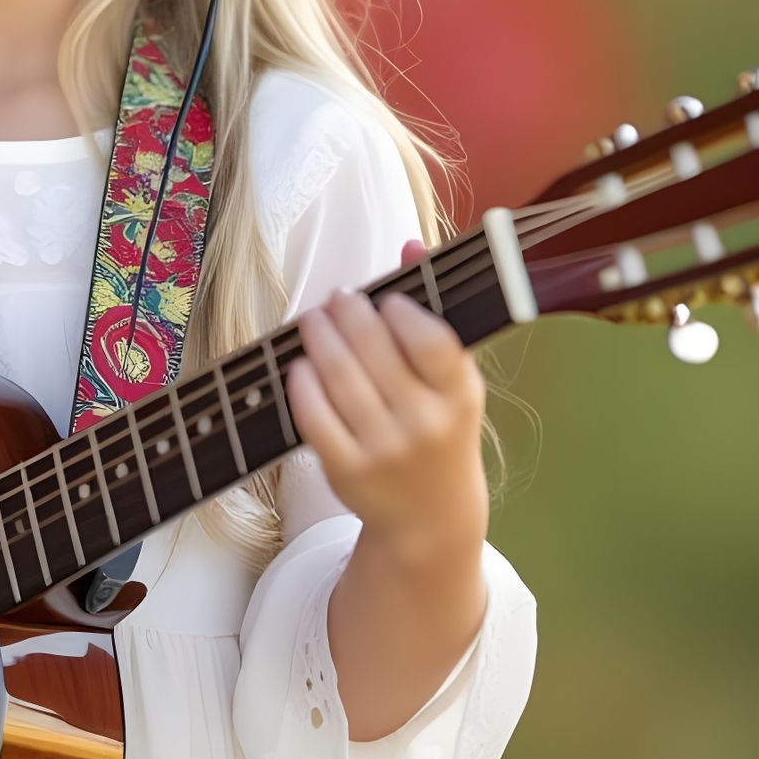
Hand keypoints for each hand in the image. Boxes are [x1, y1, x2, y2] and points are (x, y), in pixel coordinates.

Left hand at [284, 237, 488, 558]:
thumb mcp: (453, 379)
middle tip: (338, 298)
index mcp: (459, 395)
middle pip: (374, 350)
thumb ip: (434, 312)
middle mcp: (424, 423)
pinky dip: (302, 383)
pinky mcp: (346, 470)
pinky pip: (313, 414)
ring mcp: (384, 449)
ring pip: (338, 377)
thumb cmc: (440, 429)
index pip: (431, 340)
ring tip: (314, 319)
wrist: (430, 515)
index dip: (402, 311)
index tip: (386, 299)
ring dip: (319, 337)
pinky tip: (300, 365)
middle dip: (348, 313)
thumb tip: (412, 242)